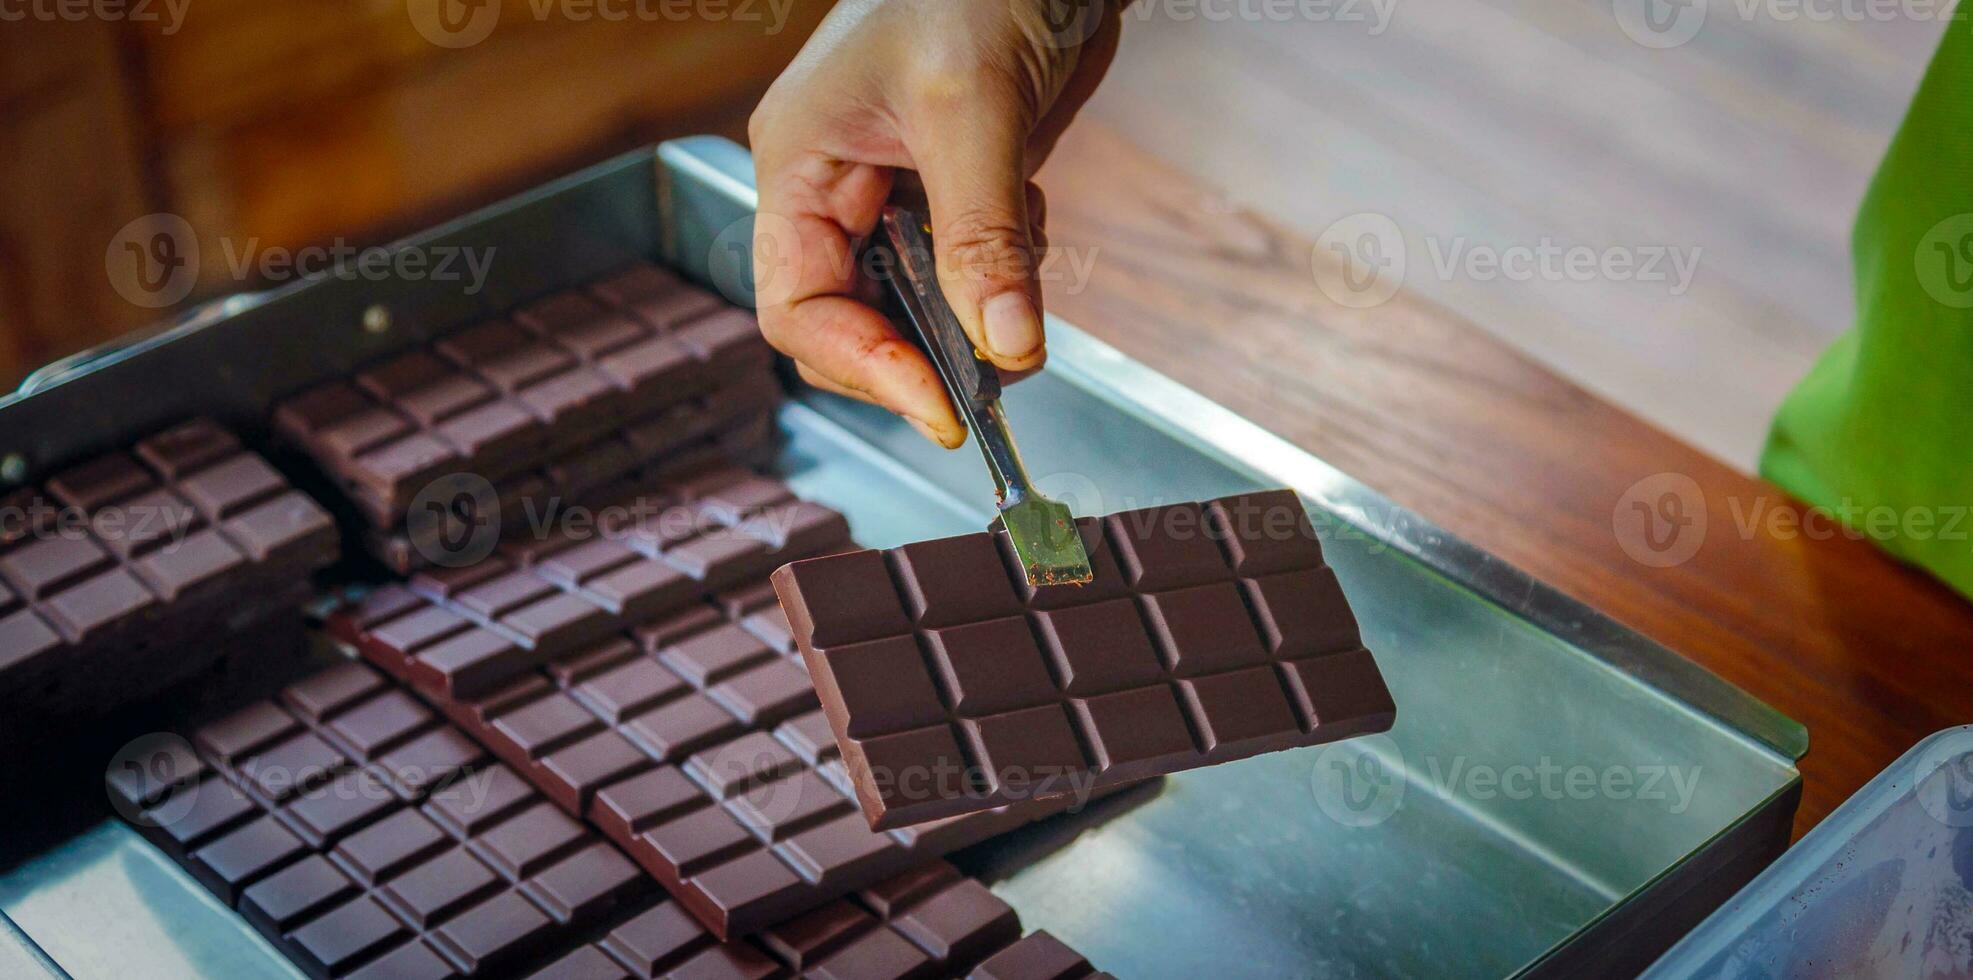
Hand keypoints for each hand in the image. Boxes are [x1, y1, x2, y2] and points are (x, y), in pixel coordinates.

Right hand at [749, 0, 1122, 446]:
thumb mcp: (972, 109)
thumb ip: (983, 236)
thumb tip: (1005, 348)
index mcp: (800, 164)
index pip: (800, 305)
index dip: (864, 366)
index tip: (941, 407)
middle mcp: (835, 186)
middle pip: (852, 319)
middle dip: (921, 354)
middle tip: (992, 380)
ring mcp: (896, 188)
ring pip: (918, 302)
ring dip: (975, 311)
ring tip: (1021, 270)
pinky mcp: (956, 184)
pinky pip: (972, 264)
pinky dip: (1010, 267)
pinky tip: (1033, 213)